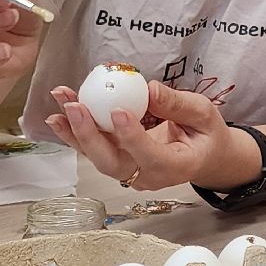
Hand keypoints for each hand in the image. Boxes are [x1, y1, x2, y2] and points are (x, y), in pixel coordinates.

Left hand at [47, 81, 237, 190]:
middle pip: (113, 164)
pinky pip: (94, 149)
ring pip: (97, 157)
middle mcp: (148, 176)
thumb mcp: (204, 114)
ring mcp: (130, 171)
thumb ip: (178, 104)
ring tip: (61, 103)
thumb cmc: (206, 134)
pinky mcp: (118, 160)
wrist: (204, 155)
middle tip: (75, 107)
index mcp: (176, 167)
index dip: (132, 136)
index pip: (150, 156)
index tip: (118, 110)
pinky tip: (59, 112)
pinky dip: (75, 131)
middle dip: (90, 136)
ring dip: (75, 130)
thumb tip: (148, 89)